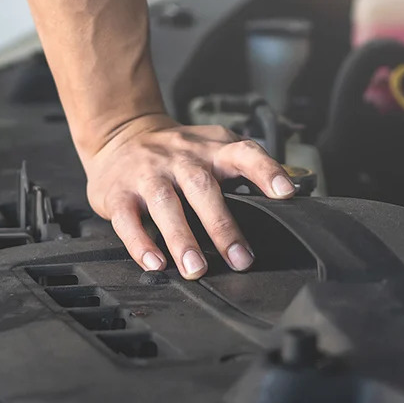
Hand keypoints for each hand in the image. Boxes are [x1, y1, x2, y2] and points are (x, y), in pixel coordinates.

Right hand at [82, 114, 295, 279]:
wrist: (120, 133)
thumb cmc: (176, 153)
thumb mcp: (211, 148)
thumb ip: (242, 169)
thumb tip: (284, 200)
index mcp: (210, 149)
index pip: (243, 153)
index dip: (266, 170)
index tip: (284, 193)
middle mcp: (180, 158)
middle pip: (203, 187)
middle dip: (221, 225)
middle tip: (240, 259)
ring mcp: (147, 174)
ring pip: (165, 204)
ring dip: (181, 238)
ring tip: (195, 269)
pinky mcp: (119, 192)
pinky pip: (128, 218)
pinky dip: (140, 243)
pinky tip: (155, 263)